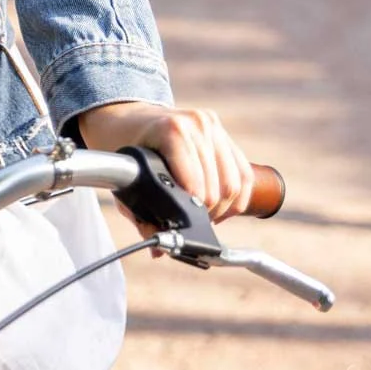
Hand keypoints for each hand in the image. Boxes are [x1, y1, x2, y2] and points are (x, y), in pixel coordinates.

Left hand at [76, 100, 257, 226]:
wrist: (129, 117)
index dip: (193, 212)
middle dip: (207, 214)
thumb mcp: (126, 181)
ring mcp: (212, 125)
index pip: (197, 185)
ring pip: (235, 184)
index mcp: (172, 131)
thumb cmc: (126, 150)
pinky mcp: (222, 132)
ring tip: (205, 215)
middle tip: (192, 223)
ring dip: (224, 209)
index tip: (182, 223)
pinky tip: (221, 208)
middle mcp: (197, 124)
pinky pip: (244, 173)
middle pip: (219, 188)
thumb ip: (141, 217)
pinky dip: (238, 198)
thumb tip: (159, 252)